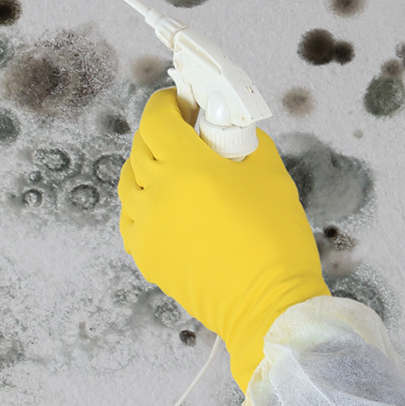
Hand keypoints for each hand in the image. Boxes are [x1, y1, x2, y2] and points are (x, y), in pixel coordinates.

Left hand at [119, 89, 329, 386]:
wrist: (268, 304)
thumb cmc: (275, 236)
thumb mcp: (271, 172)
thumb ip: (245, 142)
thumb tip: (228, 131)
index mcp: (185, 166)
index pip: (156, 119)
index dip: (167, 103)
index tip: (182, 101)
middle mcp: (155, 193)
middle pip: (140, 147)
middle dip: (160, 131)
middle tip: (186, 131)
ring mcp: (146, 228)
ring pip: (129, 182)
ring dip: (147, 166)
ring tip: (175, 169)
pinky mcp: (147, 256)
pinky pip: (131, 218)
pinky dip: (142, 202)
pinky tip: (166, 205)